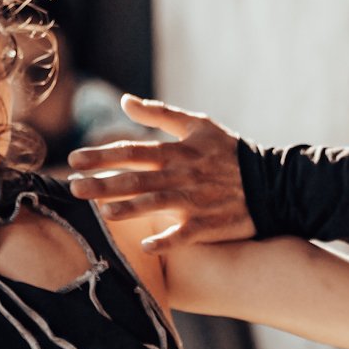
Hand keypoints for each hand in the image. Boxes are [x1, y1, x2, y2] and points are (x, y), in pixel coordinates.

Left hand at [66, 96, 253, 248]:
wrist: (273, 182)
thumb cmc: (231, 153)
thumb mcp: (199, 126)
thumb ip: (161, 114)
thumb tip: (125, 101)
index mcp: (178, 152)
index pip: (134, 152)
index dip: (103, 156)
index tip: (74, 161)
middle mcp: (183, 176)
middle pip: (137, 179)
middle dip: (104, 184)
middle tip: (75, 189)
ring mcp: (196, 201)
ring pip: (157, 204)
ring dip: (130, 209)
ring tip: (104, 213)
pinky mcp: (210, 224)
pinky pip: (186, 234)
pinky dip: (167, 241)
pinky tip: (146, 247)